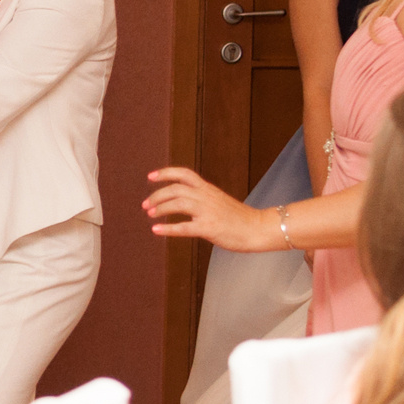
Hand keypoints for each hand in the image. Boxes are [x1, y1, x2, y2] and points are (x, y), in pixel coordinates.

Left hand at [143, 167, 278, 249]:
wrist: (258, 228)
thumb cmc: (239, 218)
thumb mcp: (219, 200)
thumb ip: (202, 197)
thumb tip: (183, 199)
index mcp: (208, 189)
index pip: (184, 174)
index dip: (166, 173)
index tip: (150, 176)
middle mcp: (206, 197)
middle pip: (176, 189)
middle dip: (157, 195)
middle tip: (145, 205)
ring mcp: (207, 212)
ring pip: (177, 204)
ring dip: (160, 208)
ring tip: (150, 215)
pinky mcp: (209, 228)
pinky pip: (184, 227)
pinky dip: (168, 228)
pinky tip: (156, 230)